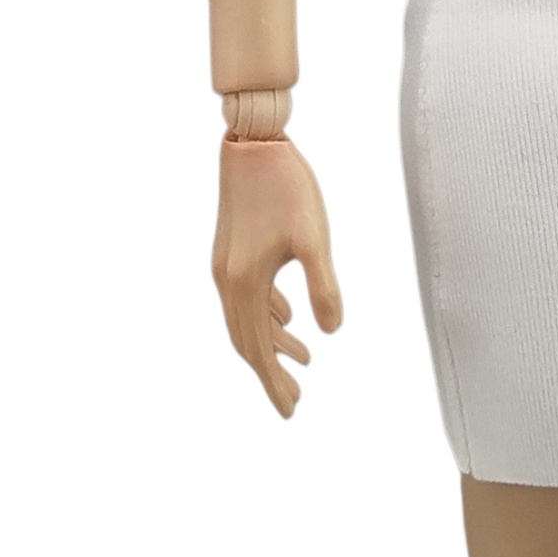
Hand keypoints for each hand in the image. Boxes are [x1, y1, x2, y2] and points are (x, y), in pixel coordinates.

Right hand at [211, 134, 342, 416]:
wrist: (253, 144)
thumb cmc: (288, 186)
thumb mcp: (314, 237)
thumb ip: (322, 285)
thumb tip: (331, 331)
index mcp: (246, 282)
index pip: (258, 348)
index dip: (273, 382)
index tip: (289, 411)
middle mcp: (228, 280)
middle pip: (247, 341)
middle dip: (270, 372)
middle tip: (293, 401)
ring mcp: (226, 266)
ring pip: (245, 320)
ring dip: (271, 343)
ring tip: (302, 361)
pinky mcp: (232, 251)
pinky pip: (245, 297)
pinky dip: (265, 315)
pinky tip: (286, 317)